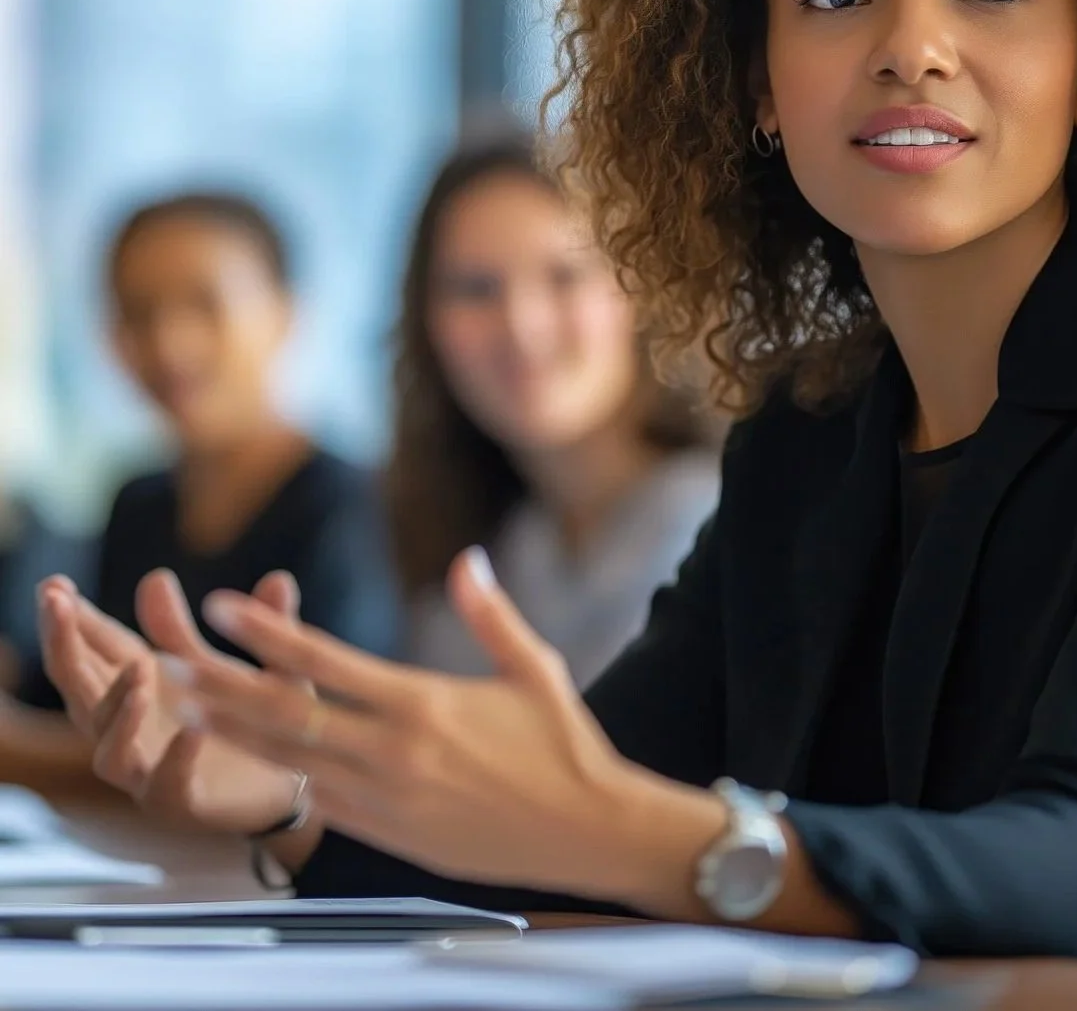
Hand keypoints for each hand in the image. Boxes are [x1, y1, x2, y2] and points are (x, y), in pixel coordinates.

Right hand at [38, 570, 307, 835]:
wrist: (292, 781)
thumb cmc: (254, 720)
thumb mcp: (248, 664)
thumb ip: (249, 624)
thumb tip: (261, 576)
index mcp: (145, 684)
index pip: (100, 649)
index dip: (75, 619)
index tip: (55, 584)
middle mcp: (135, 727)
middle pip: (82, 691)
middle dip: (64, 648)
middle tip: (57, 606)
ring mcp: (152, 769)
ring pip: (109, 749)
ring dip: (117, 709)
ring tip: (137, 669)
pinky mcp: (183, 803)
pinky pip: (168, 786)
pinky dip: (175, 760)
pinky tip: (192, 733)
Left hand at [168, 548, 659, 895]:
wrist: (587, 830)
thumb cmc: (565, 745)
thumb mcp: (535, 668)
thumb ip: (491, 614)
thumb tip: (467, 559)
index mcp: (423, 702)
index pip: (324, 662)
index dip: (266, 634)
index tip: (221, 609)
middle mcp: (393, 751)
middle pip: (288, 714)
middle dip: (222, 688)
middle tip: (169, 665)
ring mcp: (387, 799)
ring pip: (292, 764)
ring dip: (234, 736)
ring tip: (185, 712)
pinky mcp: (392, 837)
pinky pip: (324, 805)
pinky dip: (284, 781)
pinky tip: (254, 766)